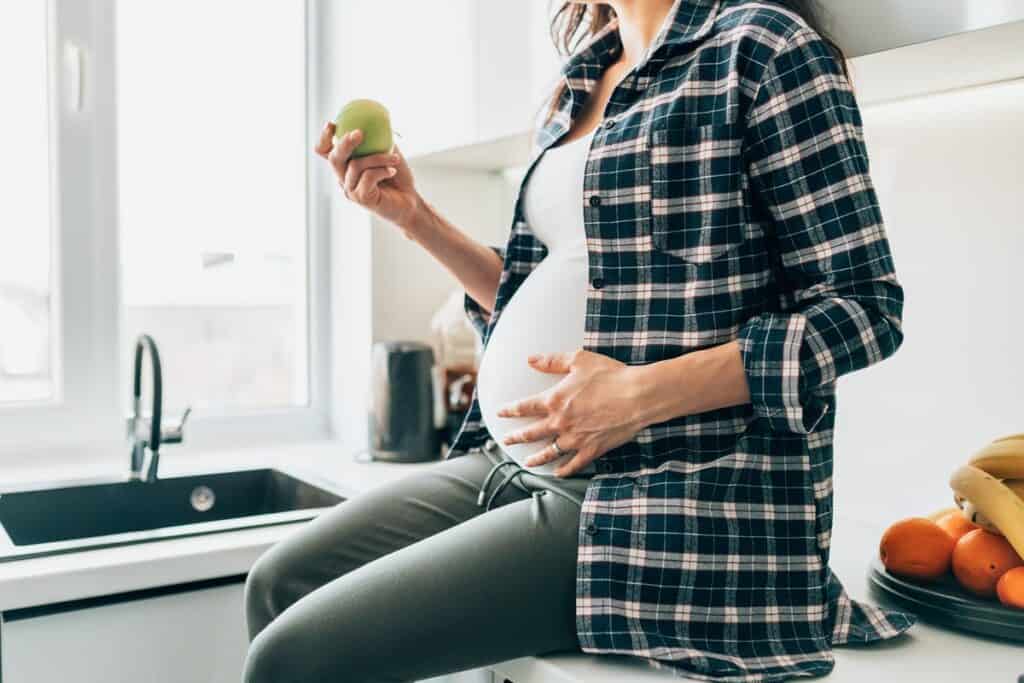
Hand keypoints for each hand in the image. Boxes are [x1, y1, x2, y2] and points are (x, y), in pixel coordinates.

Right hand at [315, 121, 420, 226]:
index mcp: (345, 165)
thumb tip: (376, 116)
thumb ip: (378, 137)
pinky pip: (368, 177)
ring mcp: (350, 190)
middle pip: (333, 158)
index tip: (332, 124)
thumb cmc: (397, 176)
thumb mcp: (387, 151)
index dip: (324, 138)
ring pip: (356, 165)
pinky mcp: (361, 199)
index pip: (324, 152)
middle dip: (344, 143)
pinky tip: (392, 170)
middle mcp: (343, 178)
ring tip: (395, 158)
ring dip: (378, 158)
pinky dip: (382, 170)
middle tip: (359, 133)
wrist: (410, 201)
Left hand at [497, 350, 648, 476]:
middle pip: (531, 433)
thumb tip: (530, 359)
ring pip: (549, 453)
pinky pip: (574, 464)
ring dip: (535, 458)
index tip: (500, 414)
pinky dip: (564, 470)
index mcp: (555, 400)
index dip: (510, 411)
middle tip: (506, 441)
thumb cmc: (611, 375)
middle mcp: (561, 422)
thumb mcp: (579, 360)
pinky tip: (557, 473)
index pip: (524, 407)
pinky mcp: (592, 449)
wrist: (638, 396)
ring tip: (526, 462)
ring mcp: (576, 439)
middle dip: (516, 437)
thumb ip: (552, 361)